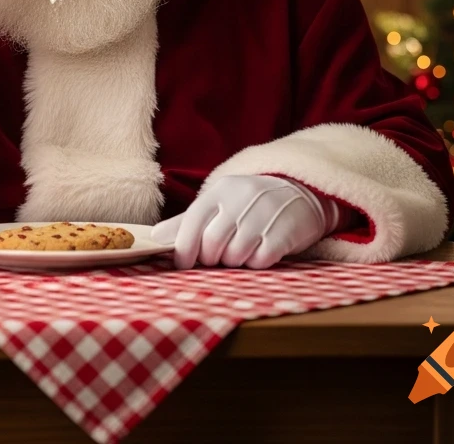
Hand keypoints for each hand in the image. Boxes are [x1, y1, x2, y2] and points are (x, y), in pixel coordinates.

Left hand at [151, 174, 340, 269]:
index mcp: (220, 190)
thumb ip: (186, 221)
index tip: (182, 263)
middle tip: (218, 256)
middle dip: (211, 258)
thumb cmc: (248, 202)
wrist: (298, 191)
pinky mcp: (284, 233)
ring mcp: (264, 215)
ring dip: (234, 261)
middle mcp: (240, 200)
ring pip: (235, 255)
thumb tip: (154, 237)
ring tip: (241, 250)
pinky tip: (259, 251)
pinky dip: (255, 263)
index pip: (193, 220)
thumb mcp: (218, 203)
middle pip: (212, 243)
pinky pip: (259, 260)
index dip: (184, 247)